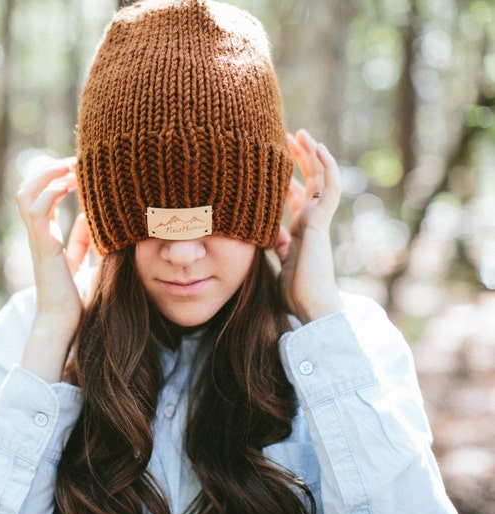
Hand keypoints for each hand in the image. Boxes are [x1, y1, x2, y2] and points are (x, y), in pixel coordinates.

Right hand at [15, 157, 91, 381]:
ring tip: (69, 167)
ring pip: (27, 194)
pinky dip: (49, 192)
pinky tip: (68, 186)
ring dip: (46, 175)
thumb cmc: (76, 300)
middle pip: (29, 189)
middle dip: (48, 169)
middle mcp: (39, 235)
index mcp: (48, 237)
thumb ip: (86, 240)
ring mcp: (38, 240)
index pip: (44, 196)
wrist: (65, 324)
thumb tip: (93, 215)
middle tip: (74, 161)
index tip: (80, 167)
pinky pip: (36, 211)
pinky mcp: (43, 247)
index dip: (57, 177)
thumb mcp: (85, 263)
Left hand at [275, 130, 342, 322]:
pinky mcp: (322, 220)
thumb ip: (269, 245)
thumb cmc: (291, 293)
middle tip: (283, 136)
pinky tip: (317, 146)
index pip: (293, 197)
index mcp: (297, 231)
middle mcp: (309, 222)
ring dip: (311, 155)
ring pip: (320, 178)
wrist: (308, 306)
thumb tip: (258, 231)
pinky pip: (330, 186)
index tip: (267, 161)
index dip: (283, 178)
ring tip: (300, 133)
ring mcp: (318, 220)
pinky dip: (327, 165)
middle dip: (296, 160)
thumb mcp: (272, 263)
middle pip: (307, 182)